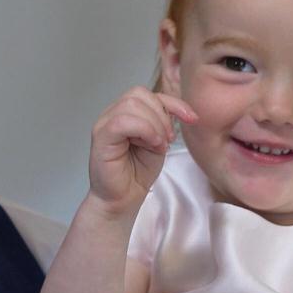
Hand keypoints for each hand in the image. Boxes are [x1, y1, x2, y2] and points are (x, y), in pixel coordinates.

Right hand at [86, 87, 196, 216]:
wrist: (124, 199)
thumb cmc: (137, 172)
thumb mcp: (159, 140)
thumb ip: (162, 121)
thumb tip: (178, 109)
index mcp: (125, 112)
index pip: (148, 93)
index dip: (173, 102)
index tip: (192, 118)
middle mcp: (112, 114)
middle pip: (139, 94)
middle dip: (162, 115)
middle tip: (168, 140)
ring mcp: (104, 124)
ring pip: (132, 104)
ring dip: (154, 124)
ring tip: (158, 145)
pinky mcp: (101, 137)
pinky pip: (122, 121)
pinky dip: (144, 130)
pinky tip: (152, 145)